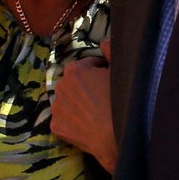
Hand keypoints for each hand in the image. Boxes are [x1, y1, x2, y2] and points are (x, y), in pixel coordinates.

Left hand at [52, 48, 115, 170]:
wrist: (117, 138)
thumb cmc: (122, 102)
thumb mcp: (122, 70)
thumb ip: (111, 50)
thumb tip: (104, 41)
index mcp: (75, 69)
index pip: (89, 64)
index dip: (102, 71)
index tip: (111, 81)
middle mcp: (60, 86)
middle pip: (75, 82)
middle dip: (87, 86)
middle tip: (105, 97)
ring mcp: (56, 108)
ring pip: (69, 101)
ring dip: (79, 103)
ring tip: (97, 113)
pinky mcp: (56, 126)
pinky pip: (65, 119)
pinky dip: (74, 121)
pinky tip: (89, 125)